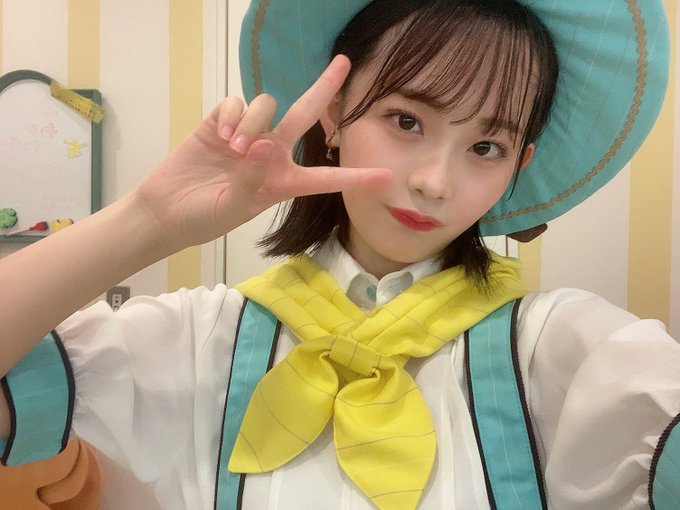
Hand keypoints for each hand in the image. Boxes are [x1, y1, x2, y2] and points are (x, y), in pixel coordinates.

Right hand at [136, 55, 390, 249]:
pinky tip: (220, 136)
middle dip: (324, 87)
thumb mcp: (234, 207)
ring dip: (253, 121)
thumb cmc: (205, 218)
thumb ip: (252, 179)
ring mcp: (248, 135)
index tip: (386, 177)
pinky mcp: (221, 122)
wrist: (166, 210)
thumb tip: (265, 143)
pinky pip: (236, 103)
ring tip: (233, 148)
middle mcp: (272, 153)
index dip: (355, 178)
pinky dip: (231, 115)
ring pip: (267, 105)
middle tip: (344, 62)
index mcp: (283, 181)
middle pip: (305, 114)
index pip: (325, 177)